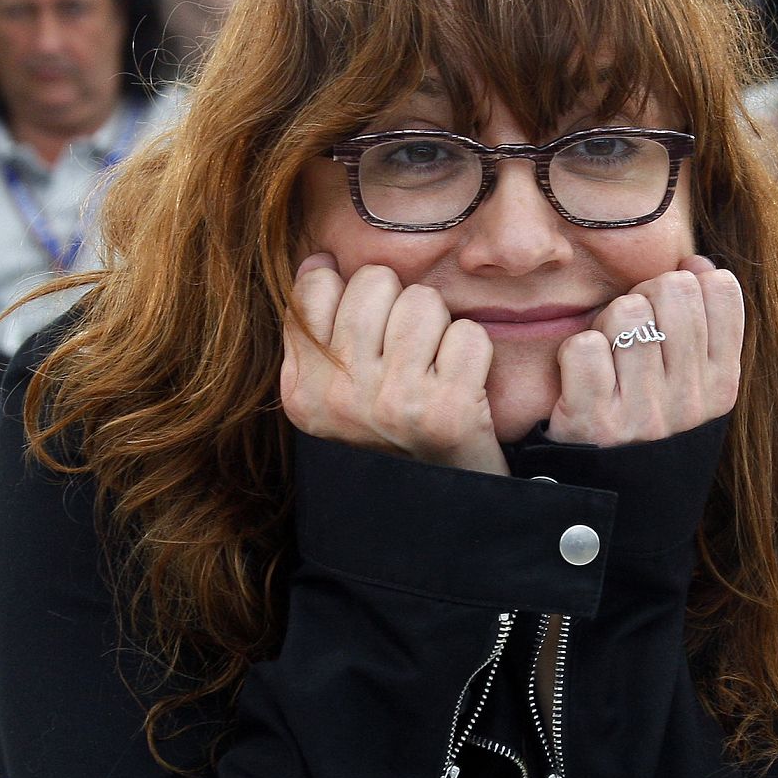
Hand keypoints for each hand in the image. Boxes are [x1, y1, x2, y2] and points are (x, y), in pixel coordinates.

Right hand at [281, 256, 507, 474]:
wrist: (435, 518)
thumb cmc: (387, 444)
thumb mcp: (330, 399)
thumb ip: (313, 331)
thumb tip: (319, 259)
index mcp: (302, 390)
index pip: (315, 286)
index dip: (349, 293)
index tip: (368, 332)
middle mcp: (340, 396)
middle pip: (374, 281)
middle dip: (399, 305)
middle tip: (407, 354)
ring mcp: (393, 402)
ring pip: (424, 301)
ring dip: (439, 328)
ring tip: (433, 370)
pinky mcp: (447, 411)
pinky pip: (468, 334)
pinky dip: (474, 355)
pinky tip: (461, 387)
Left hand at [547, 256, 743, 446]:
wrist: (609, 494)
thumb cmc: (648, 417)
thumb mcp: (693, 379)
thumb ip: (704, 320)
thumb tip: (697, 263)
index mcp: (723, 384)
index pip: (719, 289)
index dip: (685, 283)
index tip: (666, 312)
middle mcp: (691, 401)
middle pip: (673, 289)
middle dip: (644, 297)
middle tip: (629, 332)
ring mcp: (644, 413)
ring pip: (627, 312)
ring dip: (606, 325)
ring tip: (605, 356)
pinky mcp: (595, 422)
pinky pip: (584, 347)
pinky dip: (574, 352)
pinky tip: (581, 376)